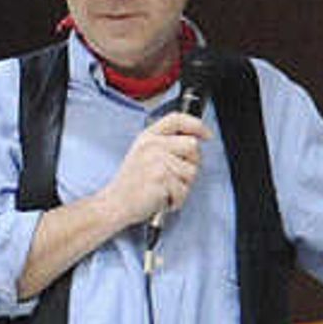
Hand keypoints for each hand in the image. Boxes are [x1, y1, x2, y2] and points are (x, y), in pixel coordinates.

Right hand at [100, 109, 206, 226]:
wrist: (115, 203)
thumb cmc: (131, 183)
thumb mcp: (142, 154)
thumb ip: (164, 143)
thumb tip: (194, 142)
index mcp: (148, 137)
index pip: (177, 119)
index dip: (196, 125)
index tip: (207, 135)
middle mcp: (152, 145)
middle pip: (192, 146)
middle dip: (192, 164)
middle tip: (178, 177)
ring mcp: (157, 161)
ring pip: (191, 171)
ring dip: (183, 186)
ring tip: (166, 190)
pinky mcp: (161, 178)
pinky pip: (184, 189)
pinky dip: (177, 199)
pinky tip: (164, 199)